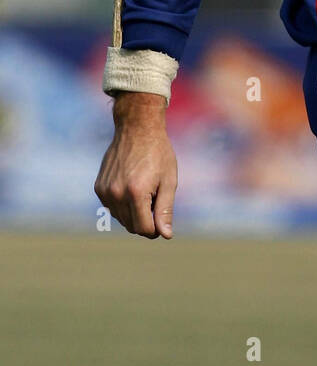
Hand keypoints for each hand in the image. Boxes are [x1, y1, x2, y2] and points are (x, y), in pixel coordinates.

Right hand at [94, 93, 177, 237]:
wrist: (137, 129)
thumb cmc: (158, 154)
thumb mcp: (168, 181)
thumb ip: (165, 210)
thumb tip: (166, 235)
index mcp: (135, 193)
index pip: (144, 229)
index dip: (156, 230)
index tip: (163, 220)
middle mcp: (116, 194)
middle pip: (132, 227)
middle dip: (146, 221)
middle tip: (156, 200)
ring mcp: (105, 191)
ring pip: (121, 219)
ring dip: (134, 213)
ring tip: (145, 191)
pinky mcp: (98, 187)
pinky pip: (112, 208)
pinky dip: (123, 205)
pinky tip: (132, 186)